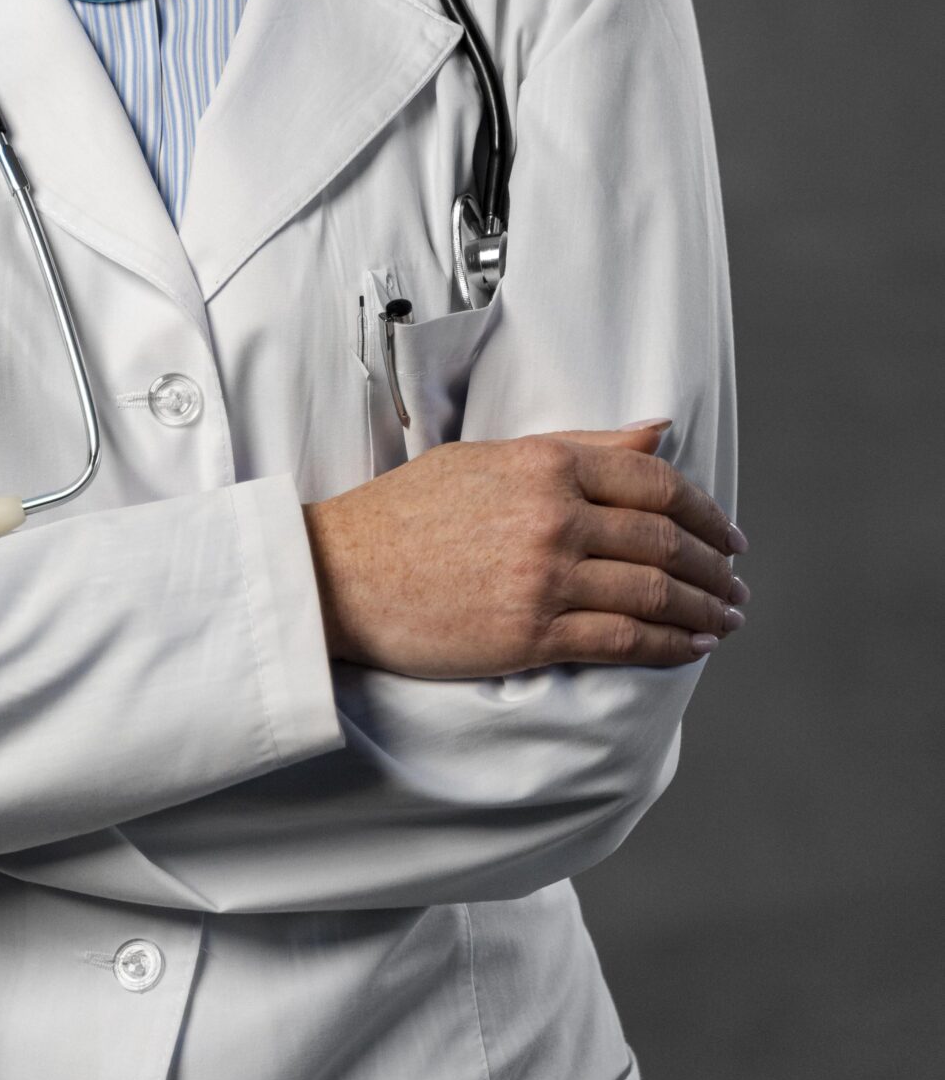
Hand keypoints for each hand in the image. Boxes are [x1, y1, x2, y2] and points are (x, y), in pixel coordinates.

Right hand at [303, 421, 747, 674]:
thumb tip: (657, 432)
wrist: (342, 573)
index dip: (706, 513)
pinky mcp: (531, 635)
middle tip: (737, 584)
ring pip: (654, 595)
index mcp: (544, 463)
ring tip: (726, 618)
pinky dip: (670, 646)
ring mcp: (544, 578)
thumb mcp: (491, 458)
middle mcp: (553, 517)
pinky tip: (691, 647)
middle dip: (715, 568)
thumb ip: (580, 447)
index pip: (655, 483)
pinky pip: (623, 642)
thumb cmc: (408, 511)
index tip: (727, 535)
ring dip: (704, 610)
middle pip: (665, 541)